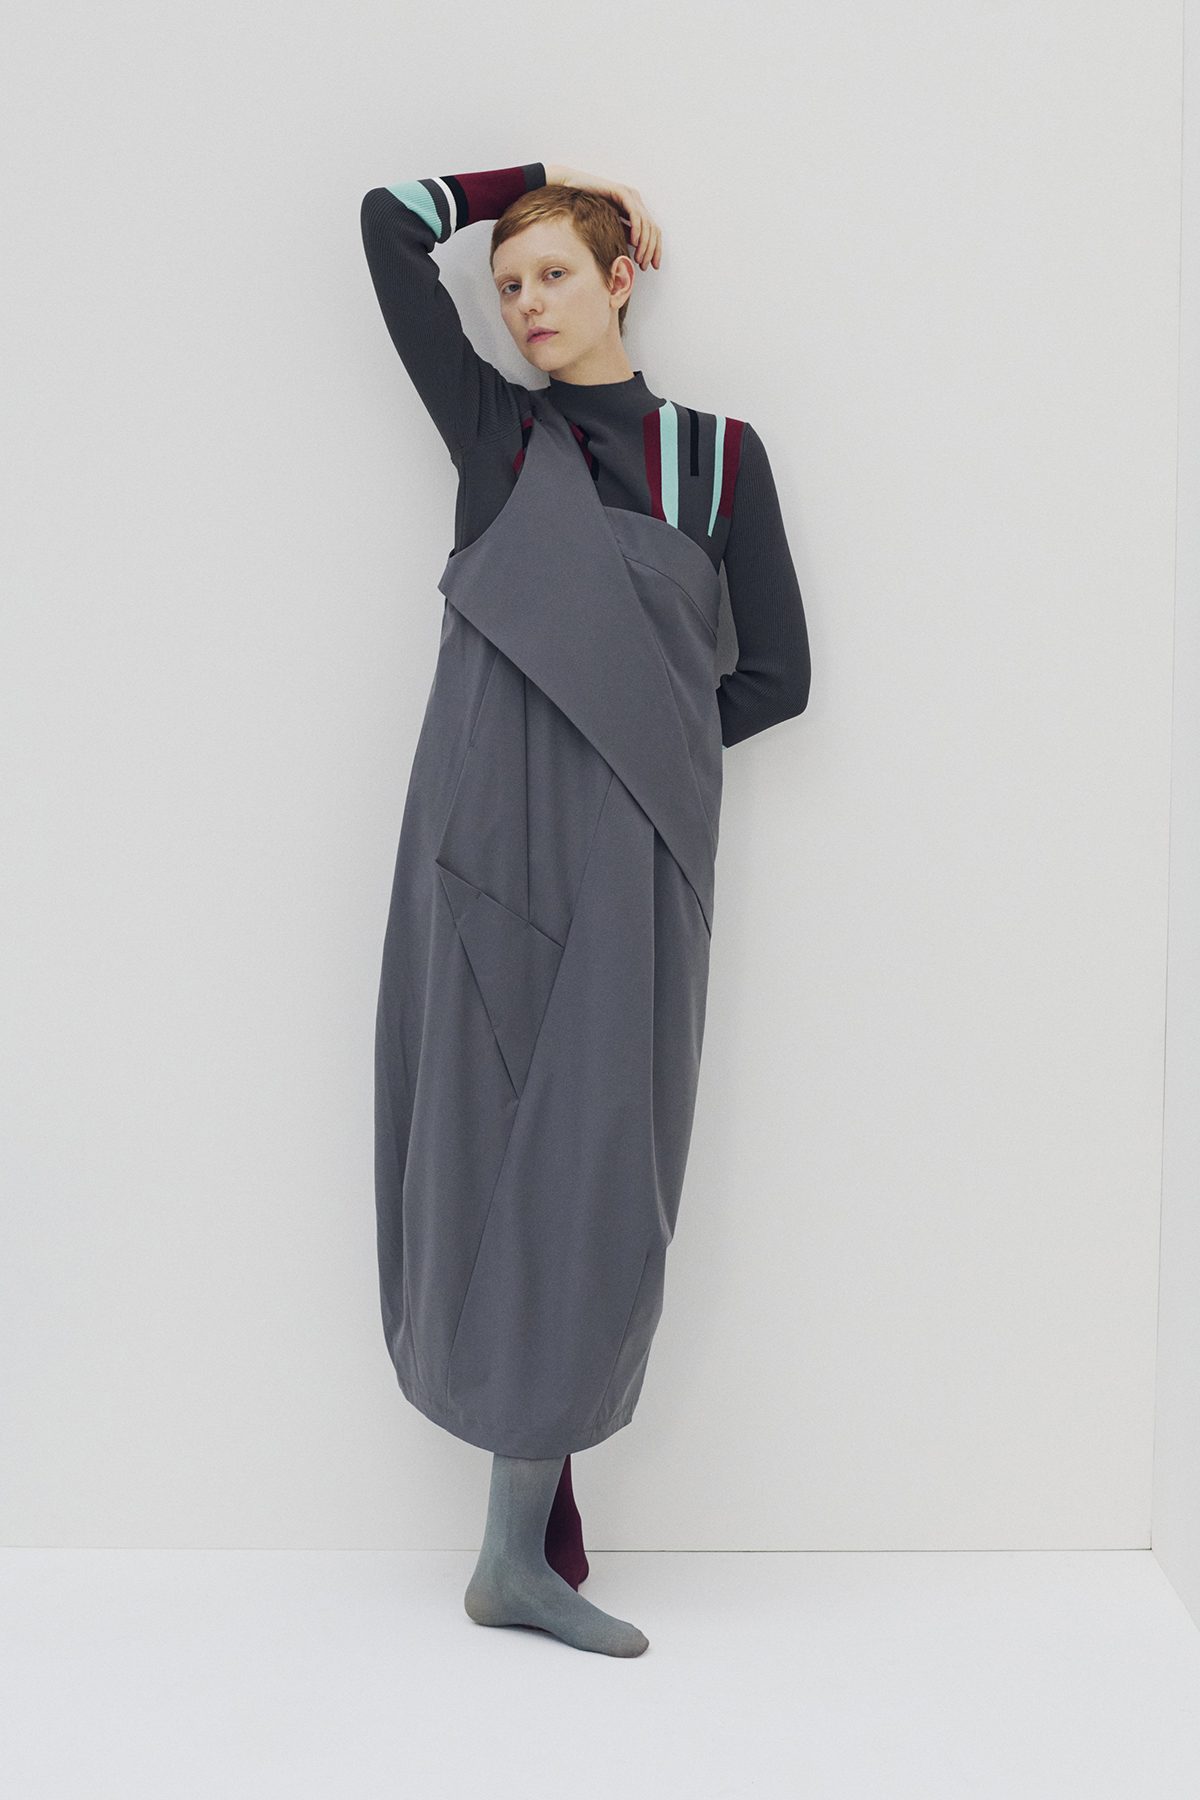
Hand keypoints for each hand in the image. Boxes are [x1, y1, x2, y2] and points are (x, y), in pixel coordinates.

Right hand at [543, 165, 661, 270]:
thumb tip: (633, 256)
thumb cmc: (587, 209)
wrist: (572, 189)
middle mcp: (636, 201)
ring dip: (645, 244)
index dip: (656, 249)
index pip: (653, 231)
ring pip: (646, 223)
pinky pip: (634, 213)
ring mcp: (630, 195)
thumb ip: (623, 236)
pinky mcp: (622, 192)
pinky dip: (637, 229)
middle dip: (651, 250)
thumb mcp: (610, 227)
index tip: (654, 266)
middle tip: (644, 266)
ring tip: (639, 259)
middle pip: (653, 229)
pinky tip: (635, 242)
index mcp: (635, 209)